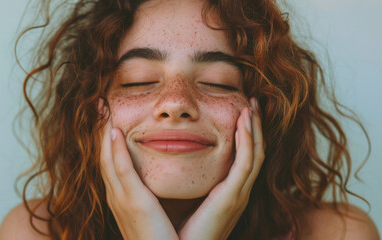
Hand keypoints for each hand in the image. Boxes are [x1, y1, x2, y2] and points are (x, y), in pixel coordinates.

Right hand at [99, 102, 178, 239]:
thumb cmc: (163, 239)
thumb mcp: (152, 212)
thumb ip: (150, 194)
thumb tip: (156, 178)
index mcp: (123, 196)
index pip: (111, 160)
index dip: (106, 138)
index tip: (106, 115)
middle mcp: (117, 195)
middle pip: (103, 155)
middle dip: (99, 129)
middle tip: (99, 104)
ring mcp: (122, 199)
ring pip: (107, 158)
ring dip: (103, 132)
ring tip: (102, 108)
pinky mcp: (133, 203)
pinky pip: (121, 171)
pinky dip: (114, 151)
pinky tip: (114, 131)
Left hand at [178, 98, 264, 239]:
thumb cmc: (180, 231)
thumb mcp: (188, 200)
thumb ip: (189, 181)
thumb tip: (175, 159)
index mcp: (229, 192)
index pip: (245, 157)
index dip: (247, 134)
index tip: (242, 112)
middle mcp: (239, 191)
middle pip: (256, 151)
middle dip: (256, 126)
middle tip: (252, 102)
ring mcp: (238, 194)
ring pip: (255, 154)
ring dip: (255, 128)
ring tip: (251, 106)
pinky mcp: (232, 197)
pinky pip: (245, 164)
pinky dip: (247, 141)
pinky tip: (244, 123)